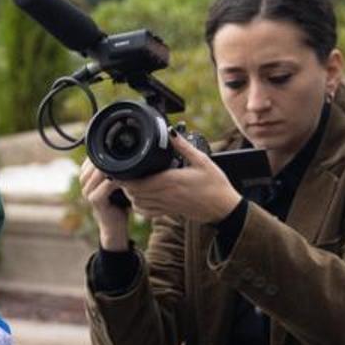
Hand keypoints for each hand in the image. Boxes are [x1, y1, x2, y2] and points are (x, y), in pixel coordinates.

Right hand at [80, 158, 130, 250]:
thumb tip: (129, 155)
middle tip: (122, 155)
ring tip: (124, 165)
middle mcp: (85, 184)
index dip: (102, 154)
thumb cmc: (118, 204)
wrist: (115, 226)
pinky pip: (104, 186)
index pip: (90, 160)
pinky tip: (124, 179)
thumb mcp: (117, 184)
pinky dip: (115, 181)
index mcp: (88, 179)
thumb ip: (117, 171)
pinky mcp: (95, 201)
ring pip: (97, 174)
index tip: (117, 150)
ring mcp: (88, 193)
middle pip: (91, 165)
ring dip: (110, 168)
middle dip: (106, 159)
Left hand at [115, 133, 241, 224]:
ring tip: (129, 183)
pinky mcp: (169, 211)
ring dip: (130, 194)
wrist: (224, 207)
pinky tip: (139, 197)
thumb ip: (183, 146)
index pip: (140, 182)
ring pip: (139, 203)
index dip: (125, 177)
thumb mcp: (202, 160)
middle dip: (125, 184)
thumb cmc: (215, 184)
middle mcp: (166, 195)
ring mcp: (166, 205)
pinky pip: (147, 212)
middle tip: (122, 173)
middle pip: (134, 193)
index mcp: (171, 181)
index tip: (119, 169)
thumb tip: (171, 132)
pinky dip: (139, 206)